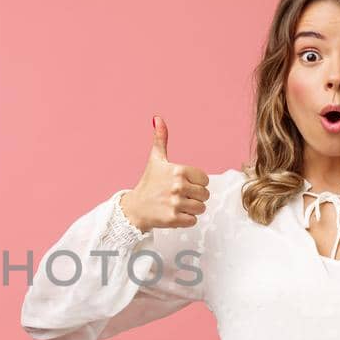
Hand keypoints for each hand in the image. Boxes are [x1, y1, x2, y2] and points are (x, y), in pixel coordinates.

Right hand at [121, 115, 210, 230]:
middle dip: (195, 197)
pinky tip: (175, 214)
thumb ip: (160, 139)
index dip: (196, 183)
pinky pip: (193, 220)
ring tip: (178, 206)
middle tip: (180, 196)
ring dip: (192, 209)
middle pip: (205, 194)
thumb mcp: (155, 159)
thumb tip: (157, 118)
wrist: (135, 208)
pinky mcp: (173, 219)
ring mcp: (175, 203)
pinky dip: (186, 220)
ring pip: (201, 208)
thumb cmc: (148, 183)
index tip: (184, 184)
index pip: (205, 179)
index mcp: (178, 170)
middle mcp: (177, 186)